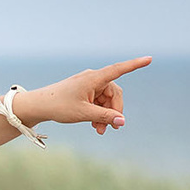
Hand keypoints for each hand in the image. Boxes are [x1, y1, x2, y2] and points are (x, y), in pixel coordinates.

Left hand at [18, 57, 151, 135]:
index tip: (149, 59)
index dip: (135, 65)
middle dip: (114, 111)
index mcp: (93, 78)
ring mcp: (89, 85)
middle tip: (110, 129)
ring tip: (98, 131)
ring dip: (106, 115)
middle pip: (114, 94)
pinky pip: (99, 102)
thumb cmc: (59, 106)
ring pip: (107, 100)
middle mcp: (93, 79)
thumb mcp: (84, 113)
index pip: (118, 70)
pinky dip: (99, 113)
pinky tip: (94, 125)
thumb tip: (122, 121)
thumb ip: (105, 116)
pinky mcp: (85, 92)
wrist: (40, 105)